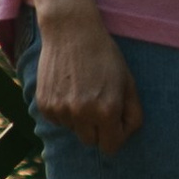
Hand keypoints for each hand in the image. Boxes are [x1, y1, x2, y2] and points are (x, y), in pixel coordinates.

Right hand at [32, 3, 143, 153]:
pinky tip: (67, 87)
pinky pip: (58, 120)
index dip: (115, 135)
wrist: (71, 30)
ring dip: (79, 118)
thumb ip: (133, 113)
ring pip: (74, 130)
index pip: (111, 147)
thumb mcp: (127, 81)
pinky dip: (63, 110)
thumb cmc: (104, 55)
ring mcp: (61, 110)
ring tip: (82, 89)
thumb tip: (125, 135)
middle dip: (97, 128)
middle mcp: (82, 114)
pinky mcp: (44, 105)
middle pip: (91, 142)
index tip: (115, 120)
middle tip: (98, 101)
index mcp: (107, 110)